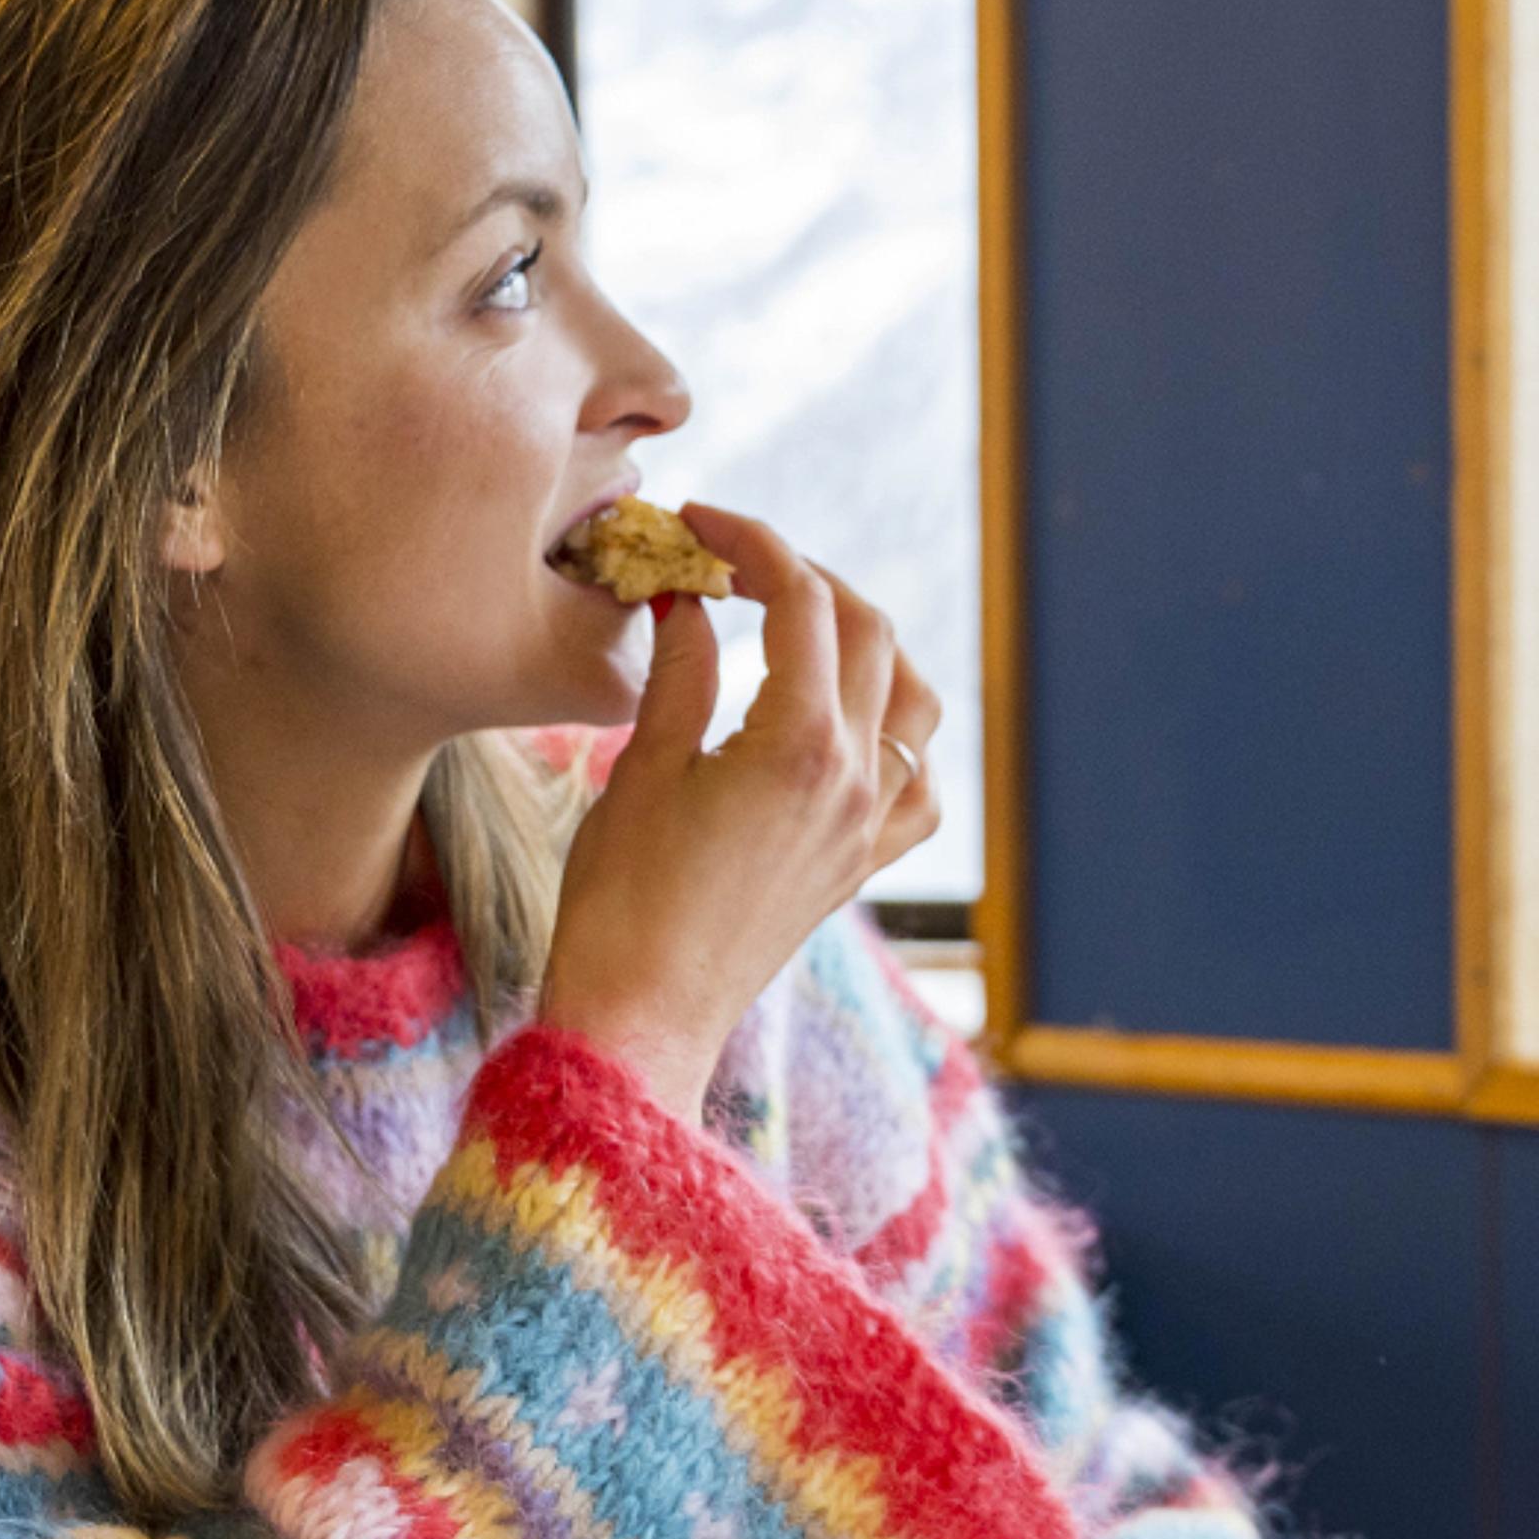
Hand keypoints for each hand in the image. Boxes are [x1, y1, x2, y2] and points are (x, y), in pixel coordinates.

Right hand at [534, 504, 942, 1119]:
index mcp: (798, 744)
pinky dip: (897, 736)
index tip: (699, 520)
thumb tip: (688, 596)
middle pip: (867, 631)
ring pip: (915, 700)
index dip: (751, 541)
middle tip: (736, 563)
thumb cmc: (620, 900)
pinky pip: (918, 784)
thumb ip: (679, 671)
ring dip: (869, 642)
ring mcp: (869, 827)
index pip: (800, 601)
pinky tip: (848, 725)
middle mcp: (855, 780)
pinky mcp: (861, 866)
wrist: (641, 1017)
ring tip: (802, 624)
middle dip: (806, 577)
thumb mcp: (642, 767)